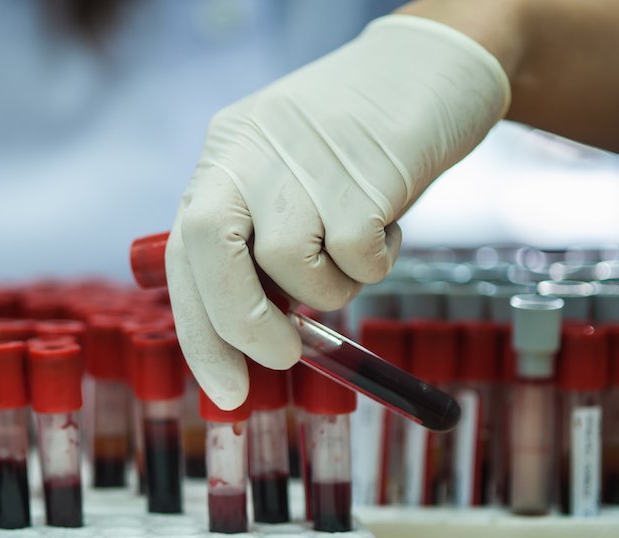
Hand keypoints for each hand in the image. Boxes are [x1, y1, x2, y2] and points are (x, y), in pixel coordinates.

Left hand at [166, 15, 509, 408]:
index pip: (184, 257)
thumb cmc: (356, 144)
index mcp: (222, 158)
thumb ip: (265, 245)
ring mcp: (302, 157)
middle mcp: (248, 152)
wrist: (434, 64)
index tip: (227, 392)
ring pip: (294, 266)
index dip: (200, 334)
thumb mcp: (288, 180)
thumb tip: (258, 340)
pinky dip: (378, 263)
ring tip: (359, 249)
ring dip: (332, 287)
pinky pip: (358, 257)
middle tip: (284, 356)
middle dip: (242, 324)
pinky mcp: (362, 169)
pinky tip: (389, 225)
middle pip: (210, 253)